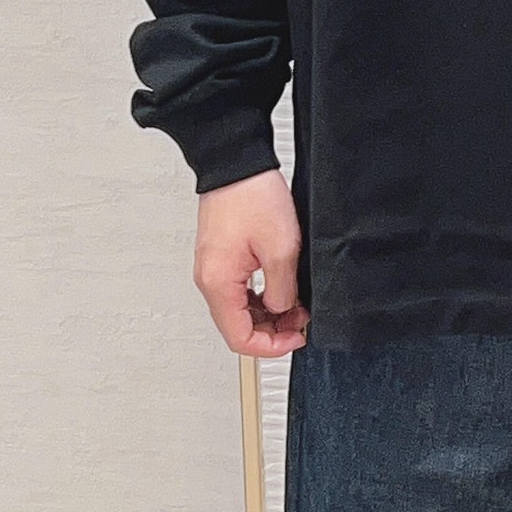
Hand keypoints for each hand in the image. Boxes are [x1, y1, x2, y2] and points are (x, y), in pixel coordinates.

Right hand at [194, 168, 308, 356]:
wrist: (237, 164)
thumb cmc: (252, 196)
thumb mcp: (281, 248)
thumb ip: (282, 289)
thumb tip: (282, 310)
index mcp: (218, 283)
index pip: (240, 338)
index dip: (271, 347)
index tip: (296, 338)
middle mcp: (210, 280)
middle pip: (238, 327)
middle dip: (272, 330)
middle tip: (301, 320)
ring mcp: (214, 269)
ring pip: (239, 310)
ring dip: (268, 314)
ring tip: (296, 304)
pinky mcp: (221, 258)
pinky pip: (239, 291)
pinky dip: (261, 297)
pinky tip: (282, 289)